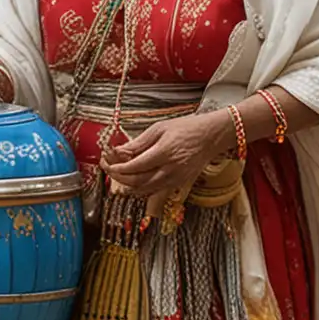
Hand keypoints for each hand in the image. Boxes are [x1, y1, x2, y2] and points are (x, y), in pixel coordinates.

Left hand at [101, 112, 232, 199]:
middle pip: (137, 182)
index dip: (118, 168)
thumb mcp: (159, 128)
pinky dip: (140, 188)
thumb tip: (119, 151)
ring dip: (127, 185)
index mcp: (165, 152)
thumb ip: (139, 143)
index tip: (107, 163)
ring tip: (117, 175)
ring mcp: (175, 179)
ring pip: (144, 190)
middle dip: (118, 177)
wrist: (211, 136)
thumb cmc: (187, 128)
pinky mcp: (178, 184)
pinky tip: (132, 181)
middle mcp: (170, 169)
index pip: (135, 167)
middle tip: (108, 168)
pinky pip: (154, 190)